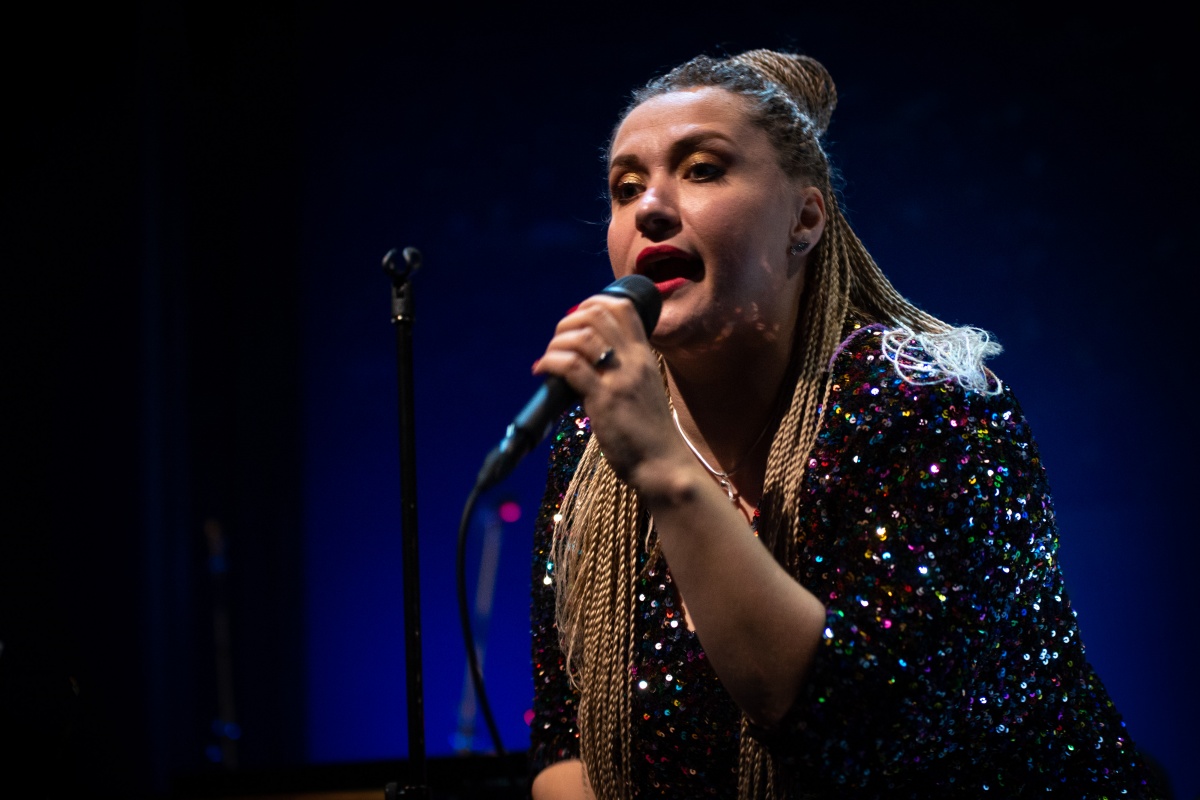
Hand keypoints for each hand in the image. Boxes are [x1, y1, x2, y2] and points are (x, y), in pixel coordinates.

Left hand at [532, 293, 682, 486]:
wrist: (663, 464)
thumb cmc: (650, 434)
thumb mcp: (644, 390)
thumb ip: (624, 371)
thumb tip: (590, 361)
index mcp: (644, 356)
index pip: (624, 308)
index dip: (594, 303)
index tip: (576, 319)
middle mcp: (634, 360)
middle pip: (598, 314)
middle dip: (569, 321)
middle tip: (558, 341)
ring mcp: (619, 378)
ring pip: (582, 336)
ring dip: (556, 342)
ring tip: (548, 359)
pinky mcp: (604, 400)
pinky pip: (571, 365)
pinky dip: (550, 362)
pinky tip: (543, 372)